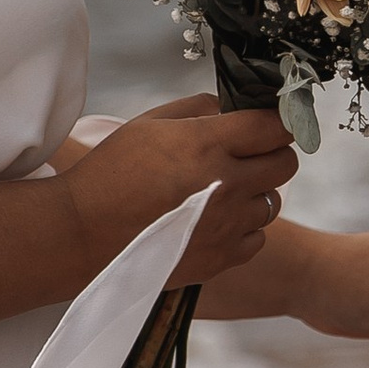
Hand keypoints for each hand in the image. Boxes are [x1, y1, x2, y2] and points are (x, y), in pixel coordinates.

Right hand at [60, 96, 295, 282]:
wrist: (82, 234)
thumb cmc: (111, 173)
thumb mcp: (148, 124)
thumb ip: (197, 109)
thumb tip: (231, 109)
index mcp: (208, 144)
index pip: (275, 126)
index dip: (277, 121)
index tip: (268, 123)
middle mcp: (226, 185)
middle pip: (286, 163)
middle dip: (272, 153)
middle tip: (248, 155)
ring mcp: (226, 225)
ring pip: (273, 203)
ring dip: (256, 193)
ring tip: (224, 192)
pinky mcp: (219, 258)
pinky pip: (256, 238)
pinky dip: (243, 229)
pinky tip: (215, 222)